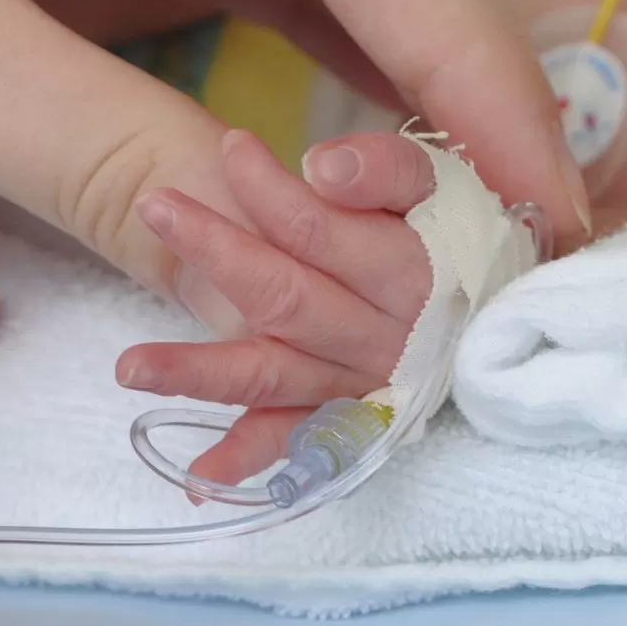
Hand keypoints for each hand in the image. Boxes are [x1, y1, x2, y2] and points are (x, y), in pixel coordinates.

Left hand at [0, 0, 587, 312]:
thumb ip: (118, 170)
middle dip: (405, 97)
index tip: (534, 180)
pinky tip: (258, 187)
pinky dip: (224, 119)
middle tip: (474, 236)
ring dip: (320, 120)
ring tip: (373, 233)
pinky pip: (185, 31)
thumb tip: (292, 272)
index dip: (463, 53)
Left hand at [116, 128, 444, 485]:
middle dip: (215, 251)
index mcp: (411, 275)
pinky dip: (246, 459)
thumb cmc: (450, 240)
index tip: (230, 147)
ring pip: (271, 376)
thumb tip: (321, 167)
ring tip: (128, 367)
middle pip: (285, 297)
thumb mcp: (438, 188)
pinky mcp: (343, 421)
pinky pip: (292, 442)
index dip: (268, 189)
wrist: (498, 317)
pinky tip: (198, 478)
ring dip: (199, 373)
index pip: (320, 231)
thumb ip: (386, 170)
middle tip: (154, 204)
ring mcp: (357, 385)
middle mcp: (383, 339)